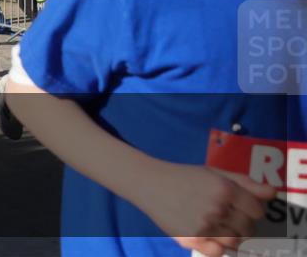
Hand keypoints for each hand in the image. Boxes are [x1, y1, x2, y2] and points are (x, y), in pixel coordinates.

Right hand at [135, 162, 275, 256]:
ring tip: (216, 224)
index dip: (251, 209)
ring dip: (231, 236)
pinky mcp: (192, 239)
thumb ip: (246, 182)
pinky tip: (210, 236)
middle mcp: (217, 208)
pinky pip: (218, 252)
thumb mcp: (214, 172)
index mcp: (224, 189)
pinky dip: (219, 247)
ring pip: (236, 243)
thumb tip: (273, 192)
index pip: (257, 211)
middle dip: (242, 223)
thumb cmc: (185, 176)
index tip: (240, 206)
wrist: (149, 183)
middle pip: (248, 229)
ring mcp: (204, 226)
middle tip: (226, 215)